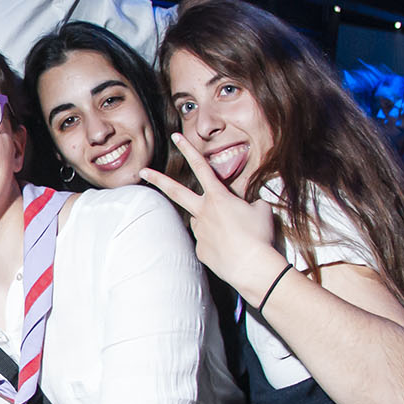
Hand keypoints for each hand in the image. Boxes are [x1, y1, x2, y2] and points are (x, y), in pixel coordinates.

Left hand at [139, 134, 283, 297]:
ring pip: (202, 222)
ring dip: (215, 226)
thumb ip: (250, 203)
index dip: (189, 150)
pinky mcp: (200, 250)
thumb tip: (248, 206)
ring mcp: (199, 232)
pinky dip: (219, 245)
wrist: (252, 265)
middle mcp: (203, 212)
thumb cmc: (259, 235)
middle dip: (158, 179)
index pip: (201, 167)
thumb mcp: (261, 210)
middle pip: (176, 192)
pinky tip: (232, 251)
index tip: (177, 137)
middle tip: (142, 172)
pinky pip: (209, 243)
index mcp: (218, 197)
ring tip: (237, 237)